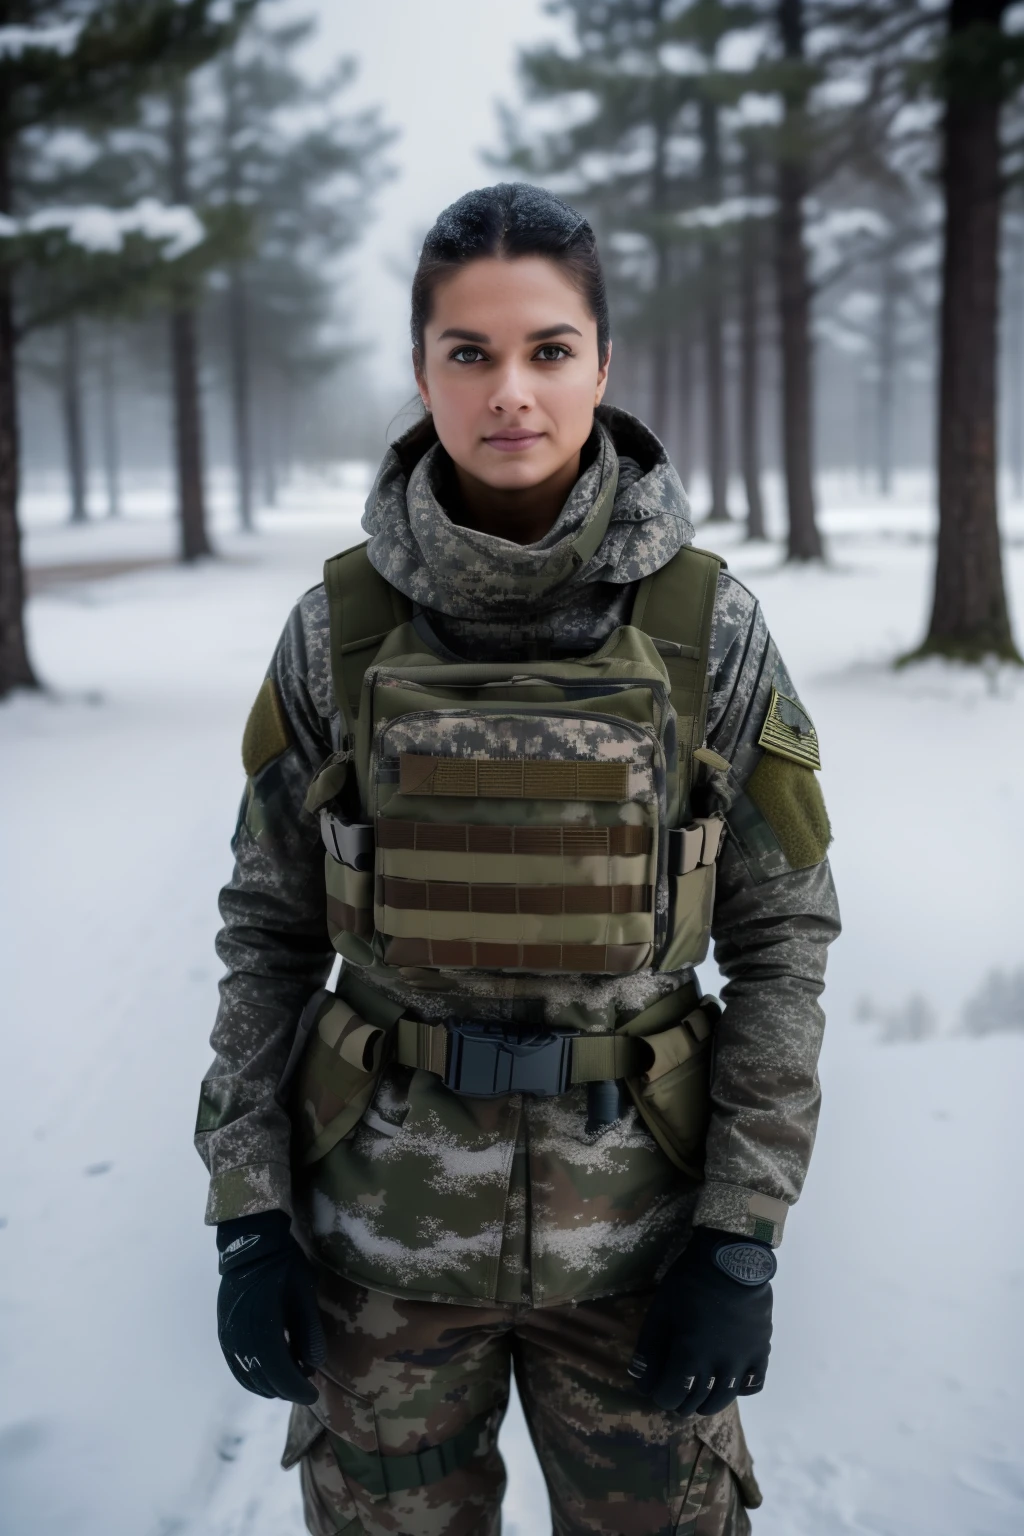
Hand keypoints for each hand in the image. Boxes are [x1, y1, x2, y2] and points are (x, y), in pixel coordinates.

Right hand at [216, 1210, 326, 1404]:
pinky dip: (252, 1377)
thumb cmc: (283, 1265)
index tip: (313, 1394)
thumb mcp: (303, 1294)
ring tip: (290, 1381)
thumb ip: (309, 1331)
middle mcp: (240, 1336)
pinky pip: (236, 1365)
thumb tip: (313, 1365)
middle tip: (305, 1388)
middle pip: (262, 1379)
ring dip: (268, 1385)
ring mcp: (228, 1335)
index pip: (279, 1372)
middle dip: (285, 1388)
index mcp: (262, 1326)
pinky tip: (267, 1375)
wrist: (251, 1244)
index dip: (296, 1388)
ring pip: (246, 1376)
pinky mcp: (224, 1331)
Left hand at [629, 1226, 774, 1416]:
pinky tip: (730, 1378)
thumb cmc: (689, 1283)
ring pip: (724, 1398)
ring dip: (708, 1401)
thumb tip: (640, 1380)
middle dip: (681, 1400)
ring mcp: (743, 1361)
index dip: (660, 1394)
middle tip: (674, 1388)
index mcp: (690, 1357)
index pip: (671, 1396)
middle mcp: (719, 1367)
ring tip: (699, 1393)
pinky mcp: (761, 1351)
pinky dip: (741, 1388)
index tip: (657, 1386)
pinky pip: (753, 1384)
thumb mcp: (660, 1311)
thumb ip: (649, 1348)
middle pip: (696, 1402)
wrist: (732, 1259)